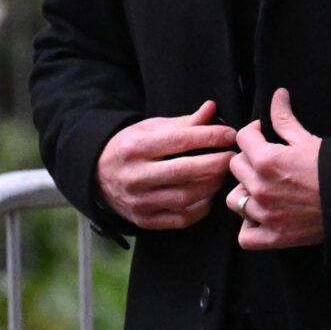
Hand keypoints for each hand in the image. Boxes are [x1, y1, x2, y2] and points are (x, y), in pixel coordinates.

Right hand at [94, 101, 236, 230]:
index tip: (230, 135)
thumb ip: (183, 123)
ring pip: (185, 196)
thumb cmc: (129, 148)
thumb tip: (211, 109)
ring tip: (223, 174)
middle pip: (184, 170)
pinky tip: (209, 195)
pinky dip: (201, 208)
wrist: (96, 176)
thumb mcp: (149, 129)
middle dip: (215, 163)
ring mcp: (139, 201)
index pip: (178, 140)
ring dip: (212, 185)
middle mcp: (134, 175)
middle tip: (233, 157)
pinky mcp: (145, 220)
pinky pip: (182, 218)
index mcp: (134, 147)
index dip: (209, 137)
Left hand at [227, 88, 323, 247]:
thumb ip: (284, 118)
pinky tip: (261, 217)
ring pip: (234, 200)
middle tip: (267, 163)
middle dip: (248, 161)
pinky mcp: (274, 237)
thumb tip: (277, 94)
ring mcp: (265, 214)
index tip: (264, 136)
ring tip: (263, 190)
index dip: (253, 134)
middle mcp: (260, 187)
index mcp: (266, 160)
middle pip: (235, 167)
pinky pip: (245, 236)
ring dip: (245, 193)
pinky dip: (250, 228)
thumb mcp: (308, 140)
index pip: (242, 138)